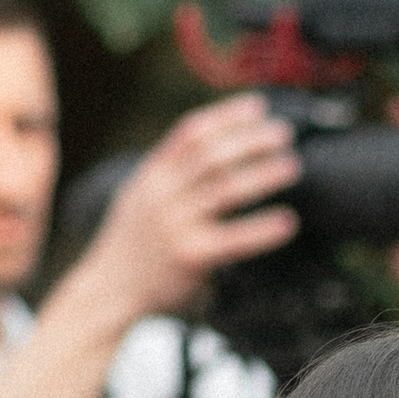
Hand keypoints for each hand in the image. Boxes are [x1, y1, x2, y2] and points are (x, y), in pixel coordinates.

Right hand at [72, 95, 300, 324]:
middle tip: (284, 134)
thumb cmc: (133, 244)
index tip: (258, 106)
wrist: (107, 291)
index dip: (228, 116)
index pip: (192, 132)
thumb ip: (172, 174)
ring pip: (225, 190)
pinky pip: (233, 238)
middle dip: (252, 140)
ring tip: (291, 166)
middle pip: (213, 155)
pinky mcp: (190, 256)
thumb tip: (218, 149)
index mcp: (152, 175)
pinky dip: (262, 228)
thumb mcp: (141, 197)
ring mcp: (175, 224)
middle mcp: (162, 194)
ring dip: (263, 174)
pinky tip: (286, 222)